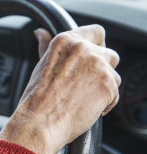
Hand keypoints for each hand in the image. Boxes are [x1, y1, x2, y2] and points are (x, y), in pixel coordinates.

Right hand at [0, 25, 120, 153]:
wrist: (40, 121)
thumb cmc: (37, 98)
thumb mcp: (41, 65)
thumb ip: (46, 46)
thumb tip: (41, 32)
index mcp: (66, 41)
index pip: (96, 32)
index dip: (98, 44)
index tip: (94, 56)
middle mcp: (83, 49)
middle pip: (109, 54)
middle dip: (102, 69)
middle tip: (85, 84)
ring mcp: (97, 65)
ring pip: (114, 75)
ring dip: (103, 87)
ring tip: (83, 98)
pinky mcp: (107, 84)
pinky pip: (115, 93)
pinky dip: (106, 102)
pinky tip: (87, 108)